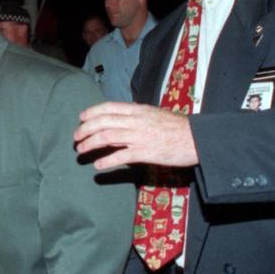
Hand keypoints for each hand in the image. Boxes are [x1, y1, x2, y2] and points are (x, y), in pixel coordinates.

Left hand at [74, 102, 198, 169]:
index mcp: (138, 110)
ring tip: (81, 151)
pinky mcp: (145, 152)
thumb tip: (117, 123)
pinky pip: (121, 156)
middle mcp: (136, 121)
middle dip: (85, 129)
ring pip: (107, 136)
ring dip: (90, 144)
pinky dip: (107, 161)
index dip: (92, 112)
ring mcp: (140, 136)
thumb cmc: (177, 127)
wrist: (198, 138)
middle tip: (76, 138)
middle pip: (103, 122)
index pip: (109, 107)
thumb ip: (135, 118)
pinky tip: (98, 166)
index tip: (81, 118)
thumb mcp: (154, 115)